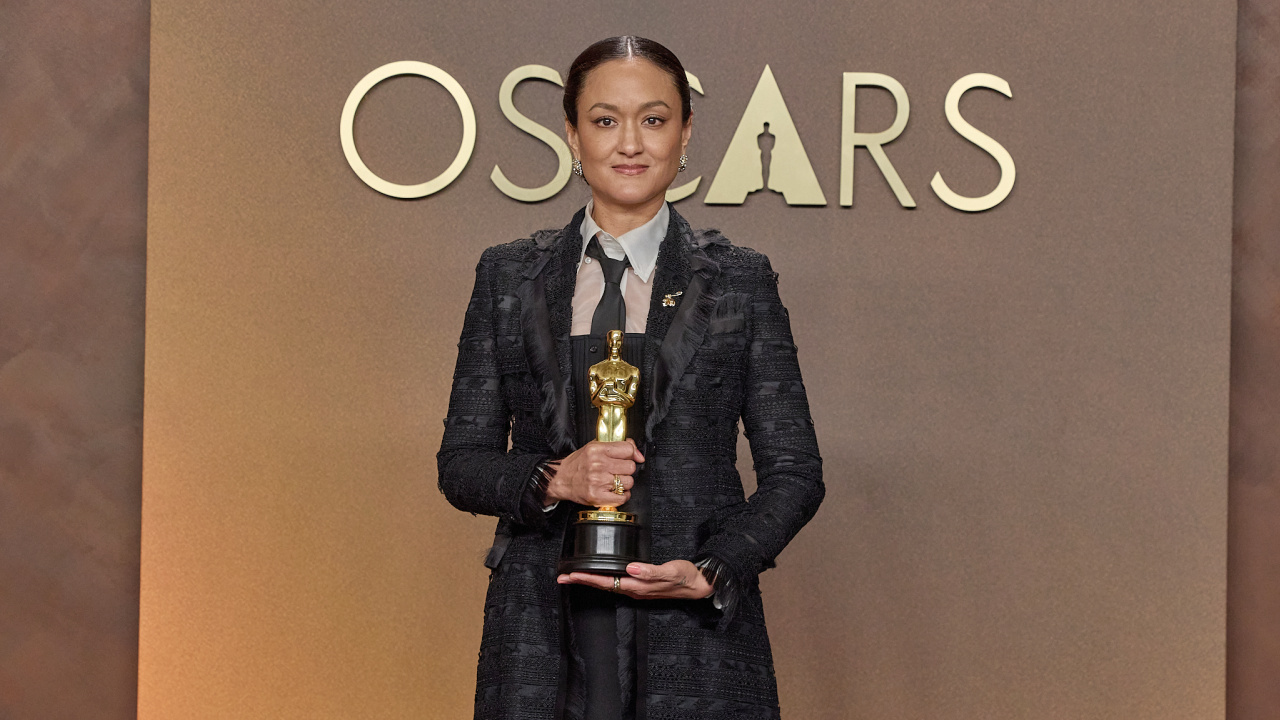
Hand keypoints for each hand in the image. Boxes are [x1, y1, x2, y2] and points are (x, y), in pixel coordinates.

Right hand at [546, 439, 643, 506]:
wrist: (560, 479)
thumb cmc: (578, 463)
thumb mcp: (594, 447)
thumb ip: (616, 445)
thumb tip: (638, 454)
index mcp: (597, 449)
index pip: (628, 449)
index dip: (631, 454)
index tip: (628, 457)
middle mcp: (597, 464)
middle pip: (630, 467)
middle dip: (626, 469)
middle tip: (616, 470)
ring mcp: (598, 481)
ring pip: (628, 482)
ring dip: (624, 483)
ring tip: (612, 481)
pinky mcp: (597, 497)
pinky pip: (622, 497)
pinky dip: (621, 496)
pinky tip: (613, 491)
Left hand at [557, 560, 712, 600]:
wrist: (699, 585)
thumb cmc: (686, 577)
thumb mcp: (671, 571)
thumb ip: (652, 571)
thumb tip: (632, 568)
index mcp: (638, 586)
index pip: (607, 582)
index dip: (588, 578)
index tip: (571, 575)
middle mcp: (634, 590)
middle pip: (603, 585)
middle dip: (582, 581)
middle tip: (562, 577)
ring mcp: (637, 589)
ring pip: (608, 585)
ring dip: (590, 580)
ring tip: (575, 576)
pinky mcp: (641, 585)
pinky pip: (617, 582)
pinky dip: (604, 578)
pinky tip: (601, 575)